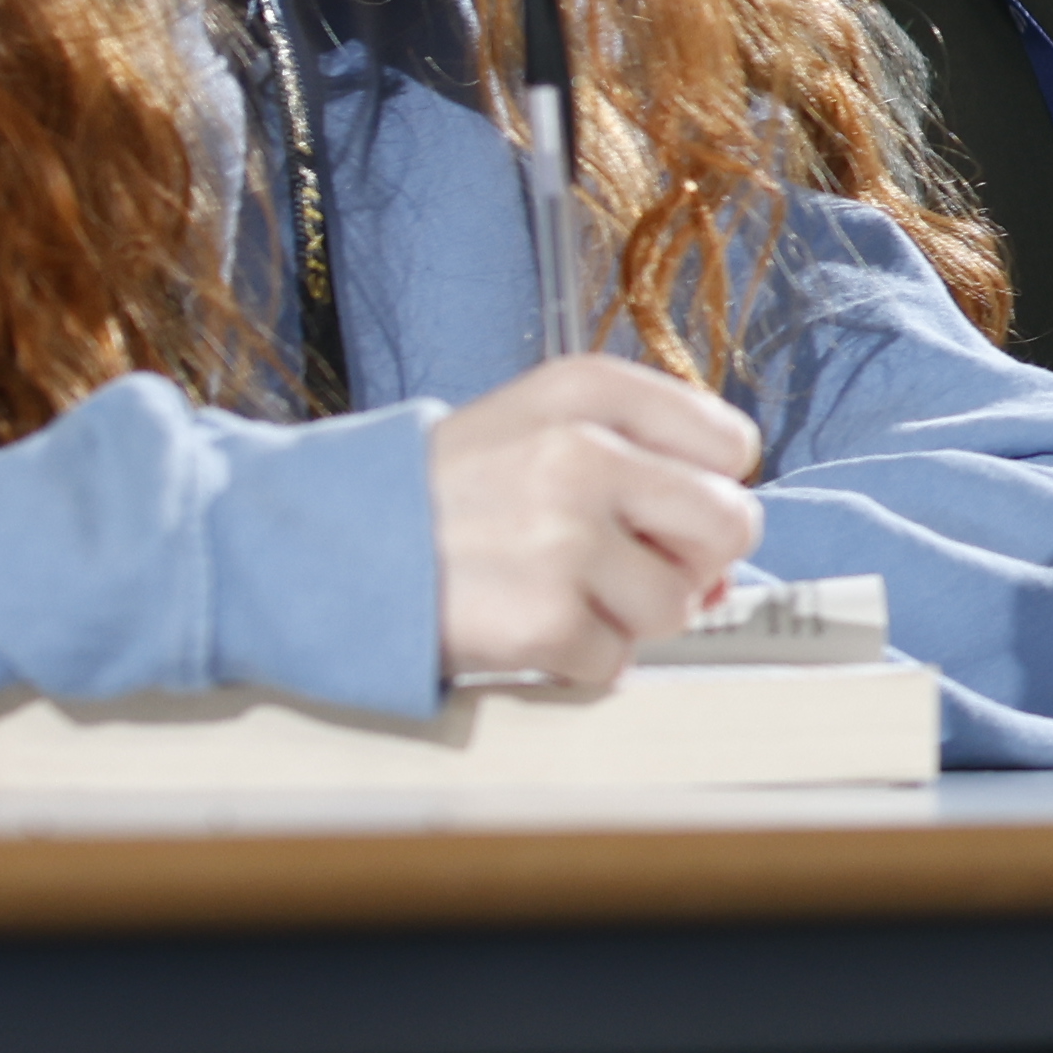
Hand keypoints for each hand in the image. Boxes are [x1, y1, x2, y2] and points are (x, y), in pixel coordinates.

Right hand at [429, 357, 766, 691]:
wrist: (319, 545)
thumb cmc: (447, 494)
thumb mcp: (539, 431)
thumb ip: (645, 470)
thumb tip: (726, 574)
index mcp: (589, 392)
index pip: (732, 444)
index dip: (703, 487)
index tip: (652, 504)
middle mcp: (583, 453)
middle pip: (732, 524)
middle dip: (691, 559)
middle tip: (621, 563)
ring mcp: (564, 538)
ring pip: (679, 605)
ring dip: (625, 616)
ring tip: (553, 590)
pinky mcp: (543, 619)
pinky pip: (616, 660)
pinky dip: (576, 659)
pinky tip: (521, 624)